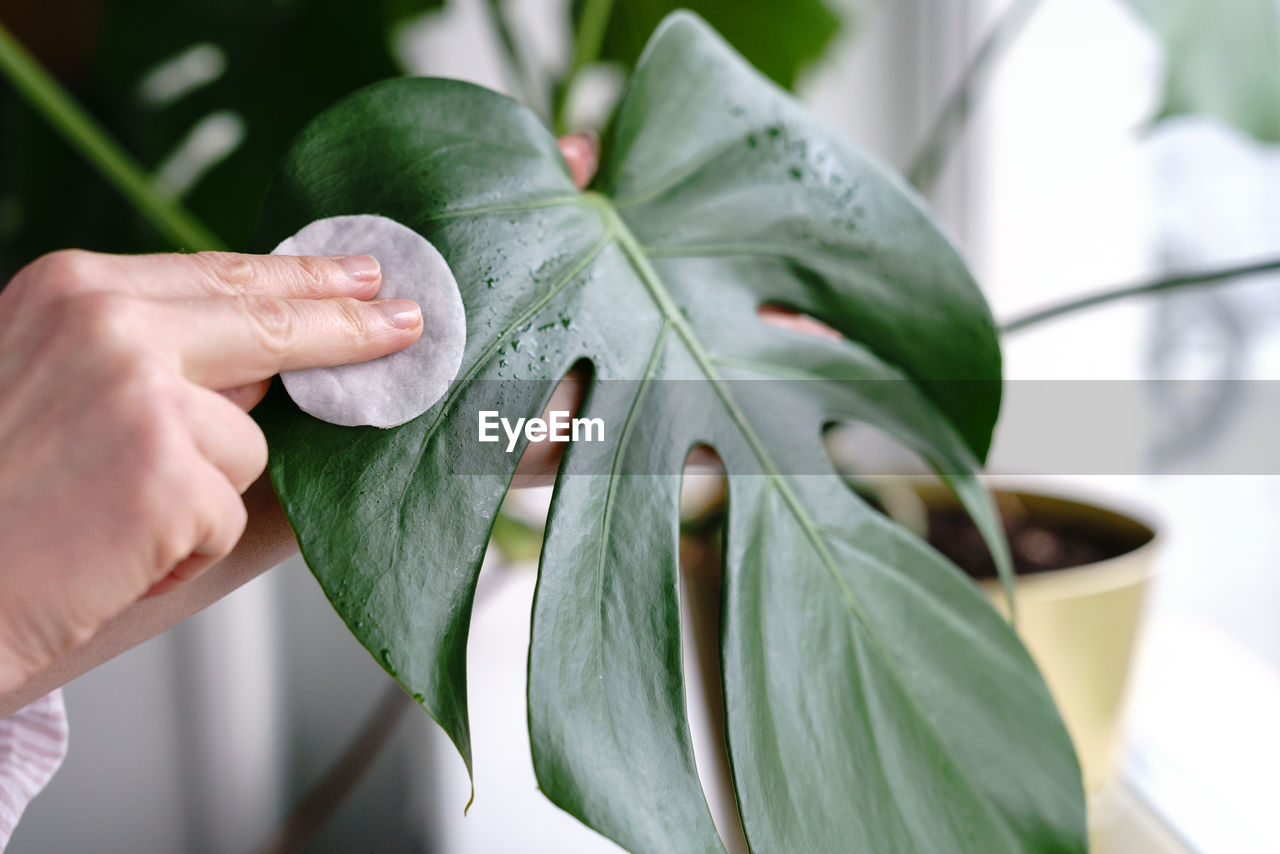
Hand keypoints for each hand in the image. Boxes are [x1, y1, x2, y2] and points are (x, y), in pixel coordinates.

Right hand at [0, 249, 421, 692]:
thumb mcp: (59, 395)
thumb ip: (168, 374)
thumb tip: (296, 383)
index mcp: (74, 290)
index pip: (223, 274)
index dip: (304, 277)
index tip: (366, 273)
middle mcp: (109, 321)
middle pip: (276, 320)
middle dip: (352, 327)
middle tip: (412, 321)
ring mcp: (142, 391)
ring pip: (253, 442)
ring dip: (205, 491)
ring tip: (108, 515)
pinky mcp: (169, 471)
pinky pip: (233, 509)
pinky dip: (187, 544)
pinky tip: (113, 549)